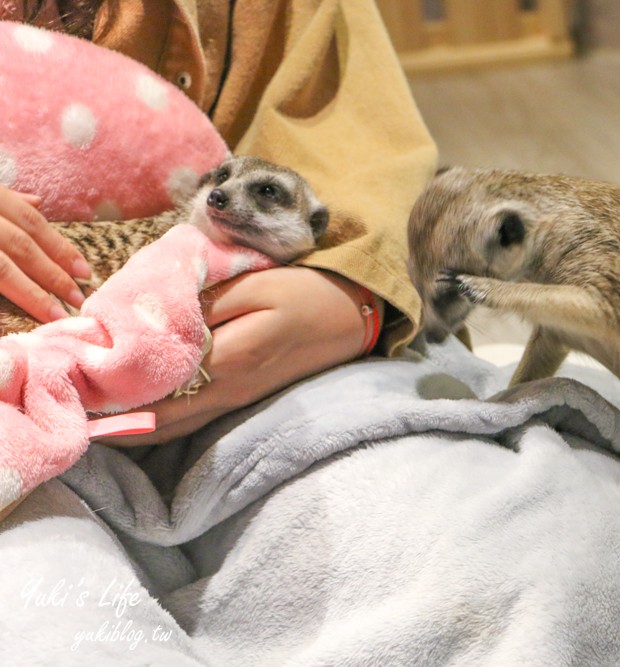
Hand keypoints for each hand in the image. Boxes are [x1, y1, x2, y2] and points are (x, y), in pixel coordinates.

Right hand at [0, 184, 91, 321]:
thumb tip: (36, 202)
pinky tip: (22, 316)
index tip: (86, 272)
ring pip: (2, 269)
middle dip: (54, 275)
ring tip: (56, 316)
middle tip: (79, 300)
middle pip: (22, 247)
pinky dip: (9, 297)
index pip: (32, 223)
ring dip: (32, 294)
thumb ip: (6, 197)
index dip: (61, 248)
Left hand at [102, 266, 379, 445]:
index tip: (83, 375)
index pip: (159, 381)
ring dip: (135, 425)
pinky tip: (141, 414)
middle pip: (160, 418)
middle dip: (117, 417)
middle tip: (79, 409)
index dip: (118, 384)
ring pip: (175, 425)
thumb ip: (206, 303)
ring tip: (98, 419)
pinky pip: (193, 419)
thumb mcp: (257, 284)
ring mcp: (238, 398)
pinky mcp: (244, 397)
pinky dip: (161, 421)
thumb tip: (157, 319)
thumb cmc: (307, 292)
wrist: (354, 315)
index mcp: (230, 358)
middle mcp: (230, 389)